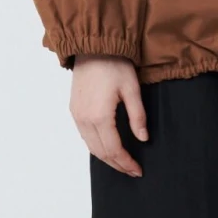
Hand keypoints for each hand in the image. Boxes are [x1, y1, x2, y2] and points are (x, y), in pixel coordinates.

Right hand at [71, 57, 148, 175]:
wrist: (92, 47)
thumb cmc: (114, 64)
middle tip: (132, 171)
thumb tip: (143, 138)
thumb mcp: (132, 89)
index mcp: (100, 116)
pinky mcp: (74, 109)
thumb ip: (138, 116)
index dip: (126, 162)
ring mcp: (76, 115)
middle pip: (101, 152)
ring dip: (106, 157)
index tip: (138, 170)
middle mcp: (84, 119)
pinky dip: (96, 146)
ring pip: (90, 146)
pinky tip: (106, 147)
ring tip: (121, 163)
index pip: (114, 149)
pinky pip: (84, 136)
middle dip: (117, 164)